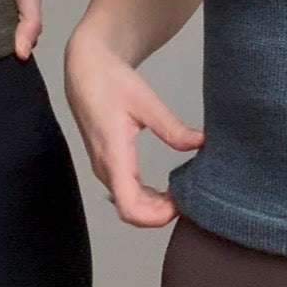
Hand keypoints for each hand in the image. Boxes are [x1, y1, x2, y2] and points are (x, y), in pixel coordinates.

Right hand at [65, 32, 202, 227]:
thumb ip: (173, 128)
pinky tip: (164, 189)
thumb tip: (201, 143)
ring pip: (127, 204)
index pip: (130, 208)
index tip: (181, 205)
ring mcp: (103, 167)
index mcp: (113, 155)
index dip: (157, 217)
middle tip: (190, 201)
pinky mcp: (105, 163)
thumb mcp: (146, 102)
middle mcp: (105, 167)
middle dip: (161, 214)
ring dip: (154, 207)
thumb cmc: (110, 82)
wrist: (85, 69)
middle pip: (131, 211)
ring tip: (181, 195)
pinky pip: (124, 192)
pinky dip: (145, 198)